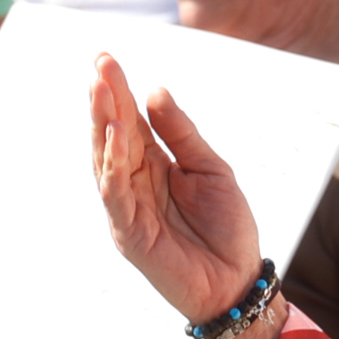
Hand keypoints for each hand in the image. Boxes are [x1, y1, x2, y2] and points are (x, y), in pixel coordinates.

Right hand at [89, 54, 261, 323]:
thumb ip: (181, 133)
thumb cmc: (227, 227)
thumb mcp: (211, 168)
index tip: (106, 57)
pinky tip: (114, 134)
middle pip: (112, 134)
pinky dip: (112, 164)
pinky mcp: (129, 233)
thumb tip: (154, 91)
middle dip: (104, 98)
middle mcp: (133, 183)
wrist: (239, 281)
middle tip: (99, 62)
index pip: (129, 121)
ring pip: (106, 159)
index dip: (119, 90)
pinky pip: (115, 194)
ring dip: (102, 123)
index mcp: (153, 165)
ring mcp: (126, 208)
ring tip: (100, 88)